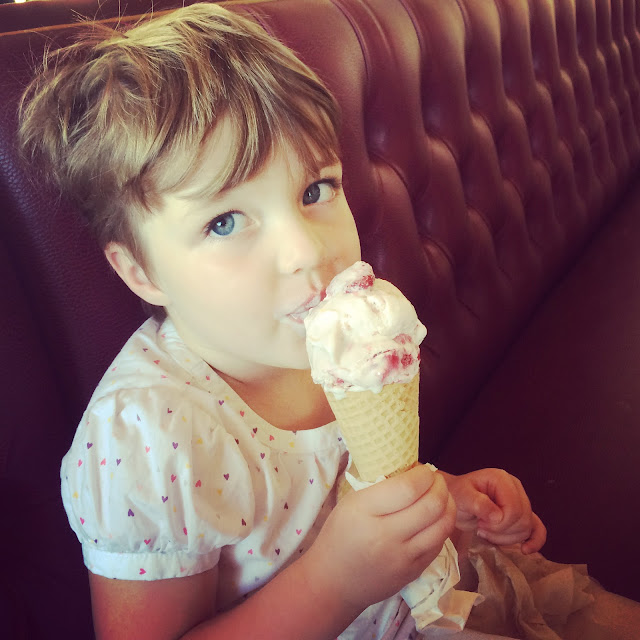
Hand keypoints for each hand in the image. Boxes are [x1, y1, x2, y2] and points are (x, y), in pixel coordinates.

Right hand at [302, 464, 455, 611]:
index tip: (423, 469)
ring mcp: (403, 557)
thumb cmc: (339, 534)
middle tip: (435, 479)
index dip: (423, 474)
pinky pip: (439, 544)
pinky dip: (442, 525)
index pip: (408, 488)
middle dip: (440, 486)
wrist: (334, 581)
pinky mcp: (414, 572)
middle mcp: (387, 535)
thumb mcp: (351, 502)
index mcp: (365, 511)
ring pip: (443, 526)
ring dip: (448, 504)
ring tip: (441, 495)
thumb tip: (412, 471)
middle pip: (431, 505)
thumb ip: (381, 487)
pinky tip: (435, 517)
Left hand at [441, 468, 546, 553]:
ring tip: (486, 530)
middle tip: (481, 527)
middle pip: (523, 520)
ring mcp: (521, 501)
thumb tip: (498, 516)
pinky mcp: (522, 515)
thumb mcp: (461, 497)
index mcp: (502, 480)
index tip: (480, 523)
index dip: (499, 523)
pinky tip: (526, 550)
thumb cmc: (457, 495)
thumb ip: (478, 503)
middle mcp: (516, 488)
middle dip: (501, 530)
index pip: (514, 509)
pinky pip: (537, 529)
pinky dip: (534, 541)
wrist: (456, 499)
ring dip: (506, 537)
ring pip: (527, 528)